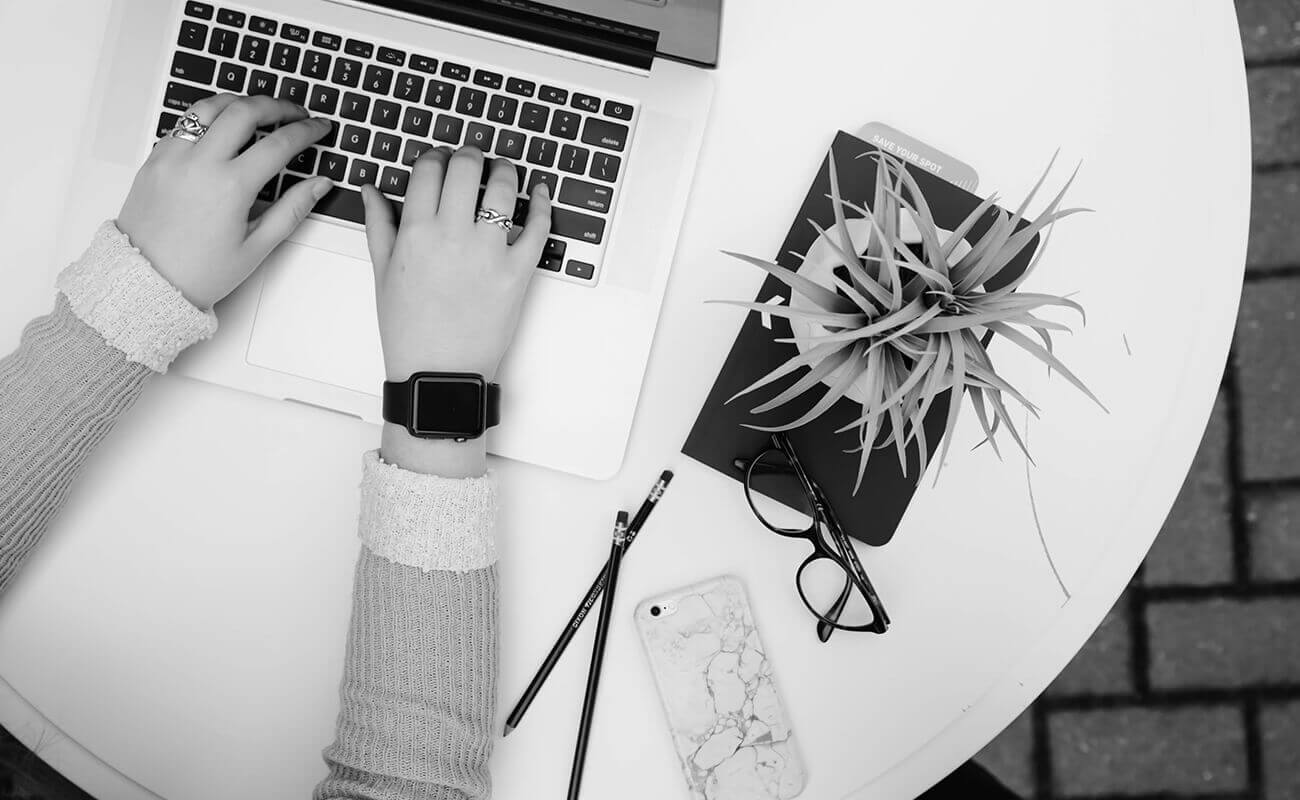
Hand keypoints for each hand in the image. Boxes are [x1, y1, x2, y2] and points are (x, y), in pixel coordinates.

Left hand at [117, 94, 333, 308]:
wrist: (145, 282)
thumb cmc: (199, 272)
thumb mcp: (256, 247)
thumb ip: (292, 209)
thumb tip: (319, 185)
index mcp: (230, 187)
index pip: (279, 143)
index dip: (306, 131)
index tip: (319, 127)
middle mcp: (200, 163)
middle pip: (245, 111)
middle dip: (277, 106)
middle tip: (295, 112)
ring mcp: (173, 157)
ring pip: (210, 107)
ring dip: (240, 102)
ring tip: (259, 110)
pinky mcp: (155, 159)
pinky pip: (184, 123)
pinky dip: (208, 118)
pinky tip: (222, 129)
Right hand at [362, 145, 550, 383]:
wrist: (439, 372)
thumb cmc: (409, 329)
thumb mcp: (382, 274)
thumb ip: (378, 225)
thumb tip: (372, 190)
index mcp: (416, 233)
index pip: (429, 169)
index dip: (435, 156)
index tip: (440, 160)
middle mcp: (453, 236)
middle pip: (466, 168)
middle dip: (469, 154)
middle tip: (472, 158)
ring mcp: (489, 253)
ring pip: (504, 188)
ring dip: (505, 170)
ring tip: (503, 171)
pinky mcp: (518, 272)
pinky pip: (538, 227)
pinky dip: (543, 203)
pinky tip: (541, 192)